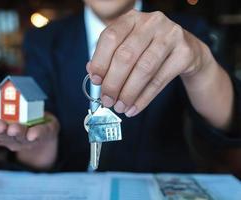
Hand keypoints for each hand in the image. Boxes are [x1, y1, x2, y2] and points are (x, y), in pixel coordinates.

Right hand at [0, 104, 59, 168]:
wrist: (42, 131)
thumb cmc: (18, 120)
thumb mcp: (0, 114)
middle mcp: (9, 139)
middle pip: (1, 136)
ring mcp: (25, 140)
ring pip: (19, 138)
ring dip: (16, 133)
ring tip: (13, 128)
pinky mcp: (41, 136)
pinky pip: (39, 136)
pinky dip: (36, 134)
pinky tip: (33, 133)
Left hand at [87, 10, 209, 116]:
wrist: (185, 50)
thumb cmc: (149, 49)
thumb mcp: (127, 47)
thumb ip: (109, 57)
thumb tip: (93, 74)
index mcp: (132, 18)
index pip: (110, 37)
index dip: (100, 61)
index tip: (95, 81)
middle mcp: (151, 22)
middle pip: (126, 55)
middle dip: (113, 83)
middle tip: (107, 100)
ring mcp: (171, 35)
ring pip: (144, 69)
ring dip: (128, 93)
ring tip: (120, 107)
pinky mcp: (184, 53)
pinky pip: (159, 80)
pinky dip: (144, 98)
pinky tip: (134, 108)